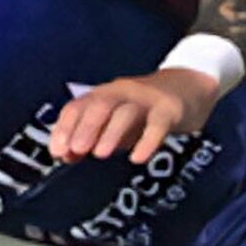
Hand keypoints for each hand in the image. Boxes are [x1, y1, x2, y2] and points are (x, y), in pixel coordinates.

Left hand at [52, 70, 216, 165]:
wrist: (188, 88)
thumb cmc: (144, 111)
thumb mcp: (115, 122)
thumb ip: (91, 137)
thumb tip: (66, 155)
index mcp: (103, 96)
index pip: (77, 107)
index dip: (65, 128)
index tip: (57, 152)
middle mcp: (121, 93)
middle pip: (99, 105)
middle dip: (85, 127)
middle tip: (76, 149)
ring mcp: (146, 100)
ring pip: (126, 112)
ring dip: (110, 132)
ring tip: (100, 154)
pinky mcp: (170, 109)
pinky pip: (157, 124)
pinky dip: (147, 141)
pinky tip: (138, 158)